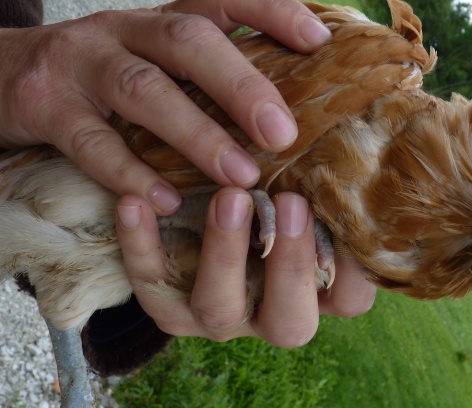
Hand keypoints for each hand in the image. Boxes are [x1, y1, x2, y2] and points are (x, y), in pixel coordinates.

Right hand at [0, 0, 330, 214]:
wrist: (2, 76)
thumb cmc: (103, 80)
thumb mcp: (155, 63)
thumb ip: (206, 78)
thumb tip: (286, 114)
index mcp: (160, 21)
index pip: (220, 0)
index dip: (270, 13)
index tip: (317, 41)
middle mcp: (124, 31)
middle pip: (188, 41)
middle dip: (240, 86)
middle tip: (282, 132)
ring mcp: (82, 64)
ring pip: (144, 91)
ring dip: (197, 135)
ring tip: (240, 176)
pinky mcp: (46, 107)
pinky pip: (91, 142)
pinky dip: (130, 173)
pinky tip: (165, 201)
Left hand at [116, 189, 376, 344]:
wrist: (203, 215)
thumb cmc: (278, 191)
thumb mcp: (309, 184)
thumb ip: (333, 176)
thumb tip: (368, 123)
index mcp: (317, 293)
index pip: (349, 300)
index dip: (354, 270)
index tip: (348, 214)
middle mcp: (272, 314)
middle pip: (290, 323)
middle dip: (290, 265)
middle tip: (292, 203)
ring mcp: (221, 316)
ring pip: (220, 308)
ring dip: (225, 254)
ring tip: (229, 198)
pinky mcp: (170, 307)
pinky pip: (153, 287)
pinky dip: (142, 247)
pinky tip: (137, 202)